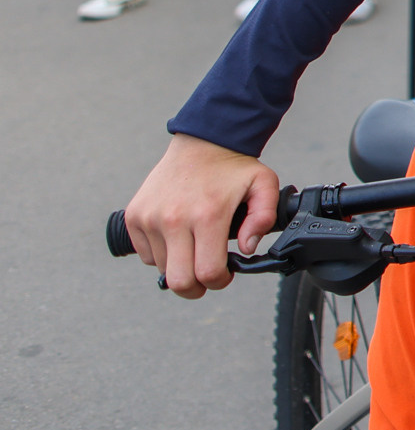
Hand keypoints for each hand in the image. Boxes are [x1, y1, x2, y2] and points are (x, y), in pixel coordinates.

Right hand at [123, 135, 280, 297]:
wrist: (202, 142)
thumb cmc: (233, 167)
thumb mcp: (263, 185)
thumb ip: (264, 218)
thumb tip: (248, 247)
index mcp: (208, 214)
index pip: (208, 272)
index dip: (220, 281)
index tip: (226, 273)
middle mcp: (174, 219)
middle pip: (180, 281)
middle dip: (197, 288)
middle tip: (208, 275)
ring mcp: (151, 218)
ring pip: (163, 269)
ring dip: (180, 266)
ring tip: (195, 247)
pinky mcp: (135, 217)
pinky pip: (146, 255)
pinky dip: (162, 254)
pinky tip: (178, 238)